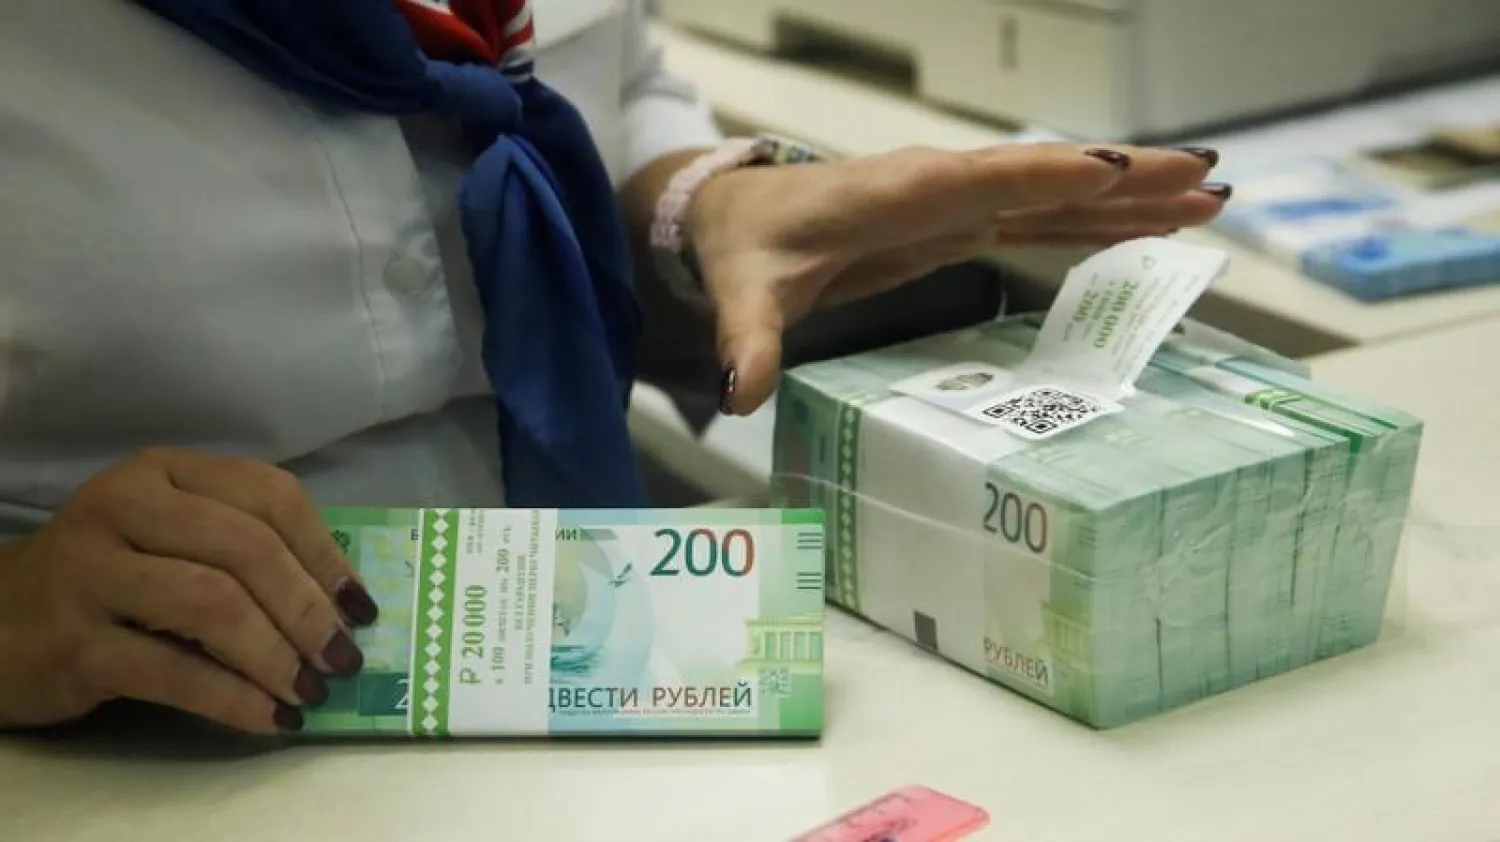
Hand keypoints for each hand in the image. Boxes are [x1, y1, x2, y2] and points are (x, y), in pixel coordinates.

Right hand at [0, 448, 378, 733]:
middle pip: (247, 548)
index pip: (269, 494)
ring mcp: (91, 571)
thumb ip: (242, 546)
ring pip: (213, 605)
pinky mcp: (73, 642)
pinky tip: (269, 717)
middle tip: (344, 657)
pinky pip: (174, 670)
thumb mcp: (170, 537)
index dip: (326, 551)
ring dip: (277, 654)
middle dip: (309, 608)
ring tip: (311, 689)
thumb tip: (342, 602)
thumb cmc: (110, 577)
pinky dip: (234, 698)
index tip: (361, 605)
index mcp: (164, 472)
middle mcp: (124, 506)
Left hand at [688, 143, 1229, 412]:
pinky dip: (1095, 218)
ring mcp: (956, 202)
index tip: (1115, 173)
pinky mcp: (960, 222)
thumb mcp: (744, 294)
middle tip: (1209, 180)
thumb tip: (741, 391)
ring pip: (1055, 194)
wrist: (736, 217)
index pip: (981, 181)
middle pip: (1045, 177)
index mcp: (897, 194)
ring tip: (1208, 200)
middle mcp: (939, 187)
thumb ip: (748, 340)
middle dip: (1126, 179)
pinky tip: (1145, 226)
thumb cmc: (747, 247)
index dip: (1046, 178)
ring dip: (1130, 197)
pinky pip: (1041, 216)